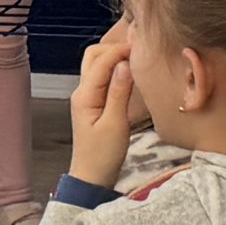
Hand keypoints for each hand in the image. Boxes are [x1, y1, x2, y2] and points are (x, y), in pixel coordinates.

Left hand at [68, 20, 135, 187]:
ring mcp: (87, 97)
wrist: (92, 178)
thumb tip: (125, 64)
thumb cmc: (103, 155)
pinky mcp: (94, 103)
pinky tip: (130, 73)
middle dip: (114, 48)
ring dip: (114, 56)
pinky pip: (102, 77)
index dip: (121, 50)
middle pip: (94, 56)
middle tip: (138, 50)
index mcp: (85, 96)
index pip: (102, 61)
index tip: (142, 46)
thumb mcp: (115, 124)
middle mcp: (82, 92)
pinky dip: (115, 68)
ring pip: (97, 64)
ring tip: (136, 58)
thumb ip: (119, 92)